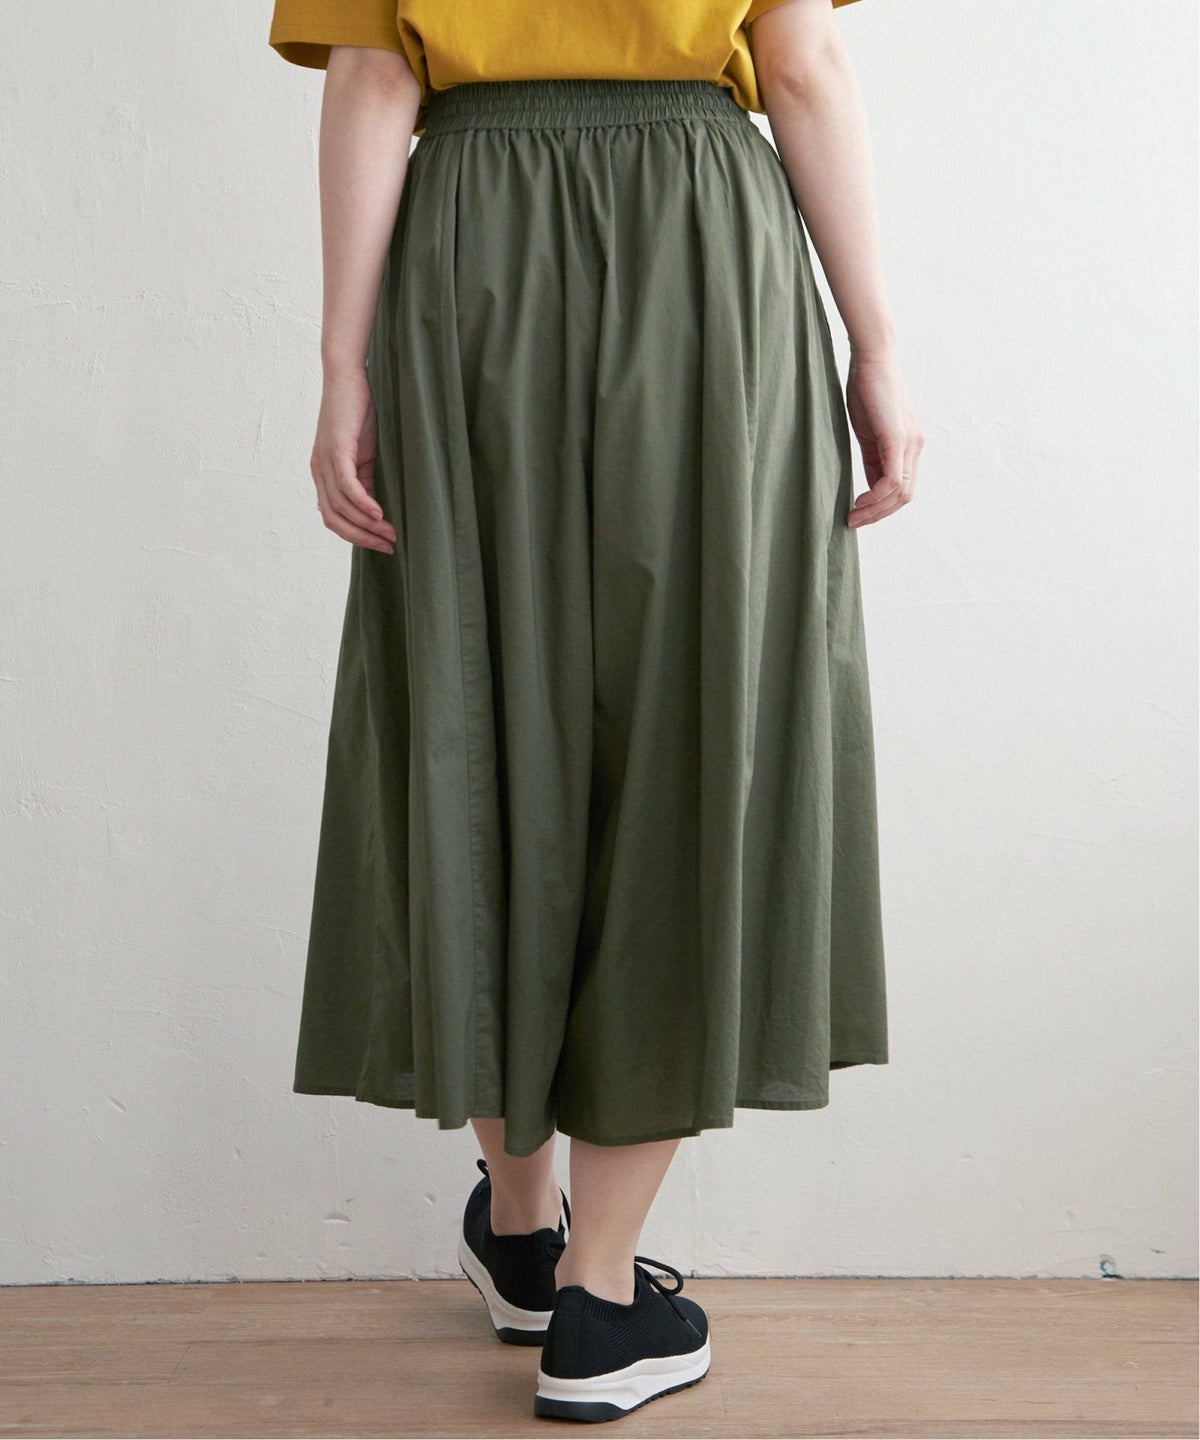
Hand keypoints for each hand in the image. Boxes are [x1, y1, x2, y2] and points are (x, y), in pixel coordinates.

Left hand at [310, 366, 396, 553]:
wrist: (349, 375)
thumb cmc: (360, 410)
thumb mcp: (365, 453)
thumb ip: (367, 479)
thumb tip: (378, 511)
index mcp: (324, 474)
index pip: (334, 518)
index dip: (357, 536)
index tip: (383, 545)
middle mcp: (319, 471)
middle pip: (334, 520)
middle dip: (362, 538)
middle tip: (389, 546)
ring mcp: (324, 461)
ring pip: (341, 507)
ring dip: (367, 525)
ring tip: (391, 533)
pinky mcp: (335, 449)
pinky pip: (347, 486)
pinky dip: (363, 505)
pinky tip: (379, 515)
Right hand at [844, 350, 922, 527]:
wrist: (871, 360)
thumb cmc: (865, 390)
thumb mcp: (868, 432)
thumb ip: (873, 458)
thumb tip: (869, 485)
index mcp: (908, 446)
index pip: (902, 489)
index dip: (881, 507)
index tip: (858, 514)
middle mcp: (915, 447)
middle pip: (904, 497)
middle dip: (879, 515)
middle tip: (854, 522)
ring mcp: (909, 444)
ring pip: (899, 493)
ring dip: (875, 510)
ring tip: (852, 517)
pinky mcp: (897, 439)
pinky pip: (892, 480)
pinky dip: (876, 497)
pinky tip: (859, 502)